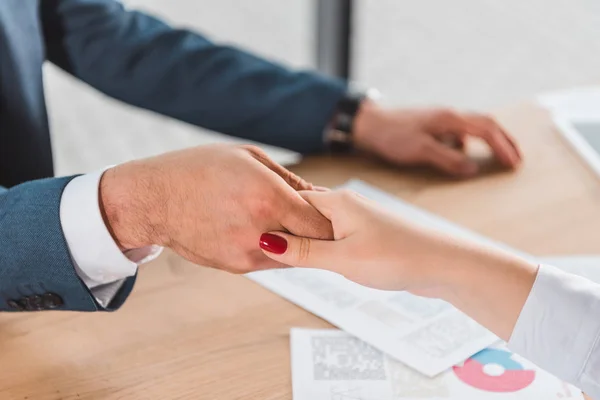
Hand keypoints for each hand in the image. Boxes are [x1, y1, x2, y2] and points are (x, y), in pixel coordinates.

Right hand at [99, 144, 332, 272]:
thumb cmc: (199, 169)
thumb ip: (289, 180)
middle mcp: (261, 231)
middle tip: (320, 221)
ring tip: (287, 221)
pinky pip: (269, 259)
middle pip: (311, 243)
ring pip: (293, 255)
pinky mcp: (236, 266)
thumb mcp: (248, 158)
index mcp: (268, 198)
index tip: (338, 215)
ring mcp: (247, 254)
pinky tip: (262, 228)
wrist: (154, 201)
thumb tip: (319, 197)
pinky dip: (275, 247)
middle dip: (319, 233)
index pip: (322, 222)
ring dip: (297, 241)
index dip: (333, 220)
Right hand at [258, 189, 459, 292]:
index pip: (290, 204)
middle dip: (286, 233)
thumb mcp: (343, 258)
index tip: (250, 235)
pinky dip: (324, 250)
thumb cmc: (398, 257)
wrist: (446, 265)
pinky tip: (320, 263)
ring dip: (305, 244)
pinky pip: (335, 239)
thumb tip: (265, 241)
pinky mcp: (368, 235)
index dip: (270, 219)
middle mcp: (346, 205)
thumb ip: (303, 251)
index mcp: (337, 201)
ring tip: (287, 261)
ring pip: (319, 229)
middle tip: (264, 253)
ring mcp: (359, 220)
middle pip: (303, 215)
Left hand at [353, 101, 521, 176]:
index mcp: (450, 118)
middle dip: (504, 141)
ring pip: (473, 127)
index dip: (503, 147)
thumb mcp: (420, 151)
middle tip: (517, 158)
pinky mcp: (432, 124)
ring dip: (489, 140)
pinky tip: (463, 155)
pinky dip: (469, 143)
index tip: (514, 163)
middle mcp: (449, 115)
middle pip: (486, 123)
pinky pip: (458, 132)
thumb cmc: (392, 136)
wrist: (368, 124)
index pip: (487, 130)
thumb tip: (473, 169)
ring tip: (499, 156)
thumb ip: (447, 160)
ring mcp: (441, 118)